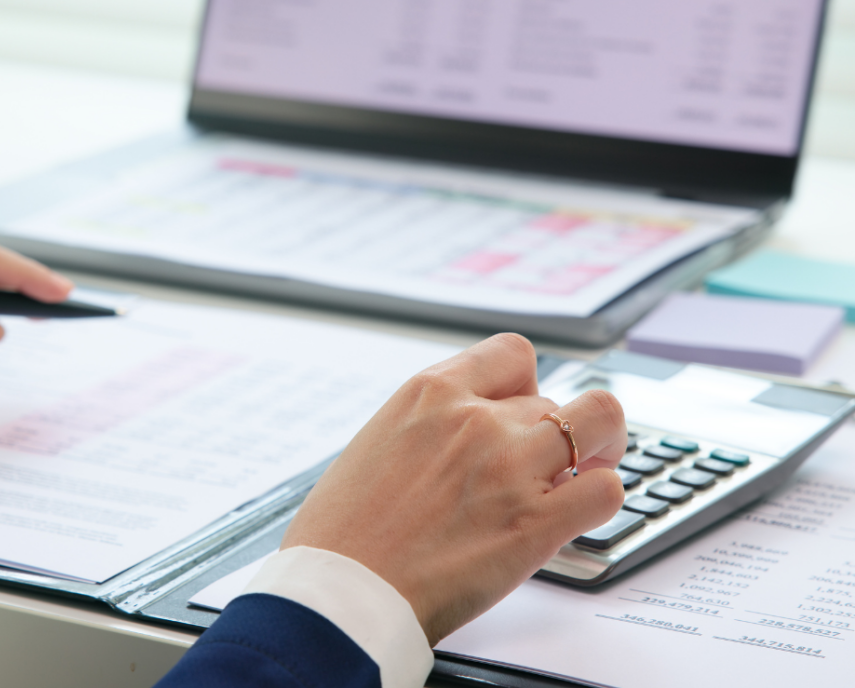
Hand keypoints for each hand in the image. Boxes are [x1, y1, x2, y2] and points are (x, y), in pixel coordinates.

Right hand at [281, 333, 626, 645]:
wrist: (339, 592)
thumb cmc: (344, 531)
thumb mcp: (378, 444)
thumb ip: (431, 427)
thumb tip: (465, 436)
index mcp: (430, 393)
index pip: (513, 354)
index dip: (527, 384)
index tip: (523, 411)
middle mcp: (475, 419)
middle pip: (555, 398)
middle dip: (554, 432)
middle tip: (546, 462)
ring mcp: (509, 466)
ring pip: (601, 421)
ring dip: (596, 449)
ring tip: (581, 475)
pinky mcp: (535, 523)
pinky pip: (606, 488)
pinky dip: (600, 497)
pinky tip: (575, 513)